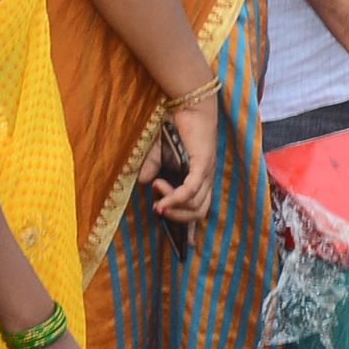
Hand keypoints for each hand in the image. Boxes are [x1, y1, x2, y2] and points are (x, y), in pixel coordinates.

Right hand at [151, 97, 218, 228]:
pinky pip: (191, 190)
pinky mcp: (202, 163)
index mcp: (198, 177)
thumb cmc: (175, 125)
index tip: (188, 246)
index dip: (193, 228)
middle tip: (159, 208)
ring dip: (173, 206)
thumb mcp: (157, 150)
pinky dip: (176, 199)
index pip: (200, 208)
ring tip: (158, 197)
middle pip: (199, 213)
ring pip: (196, 205)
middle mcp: (205, 177)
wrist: (188, 102)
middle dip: (178, 219)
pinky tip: (162, 201)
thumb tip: (143, 182)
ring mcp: (206, 171)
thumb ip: (151, 166)